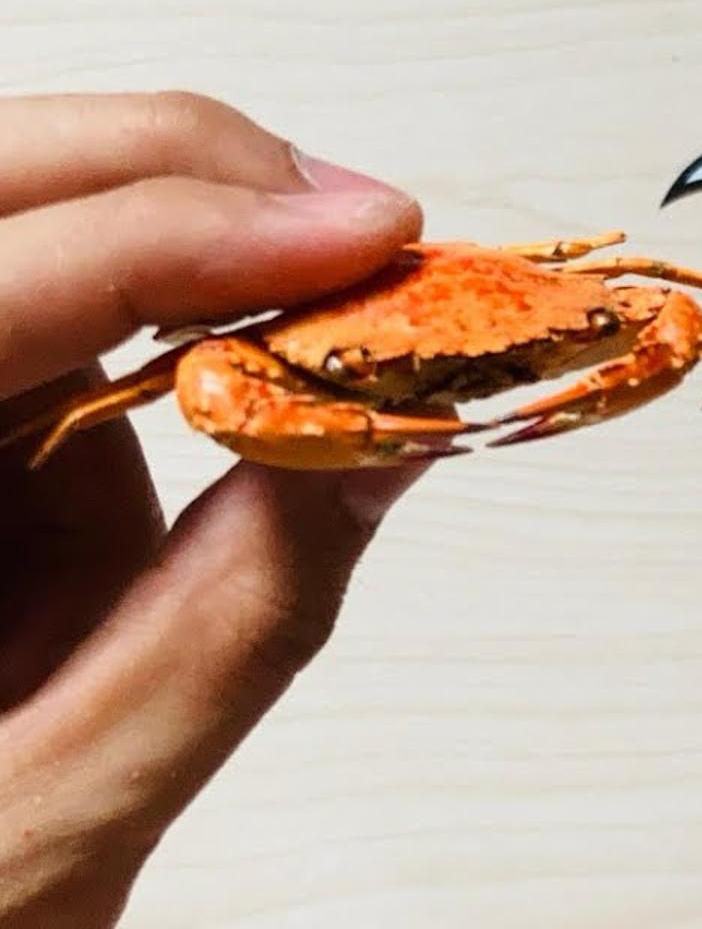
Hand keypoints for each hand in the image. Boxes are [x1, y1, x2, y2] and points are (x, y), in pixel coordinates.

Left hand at [0, 92, 425, 924]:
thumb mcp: (65, 803)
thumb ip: (232, 619)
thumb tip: (391, 437)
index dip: (174, 239)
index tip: (360, 241)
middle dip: (174, 169)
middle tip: (356, 221)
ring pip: (19, 211)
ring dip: (181, 214)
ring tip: (332, 276)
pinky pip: (50, 302)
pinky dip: (172, 289)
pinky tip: (260, 329)